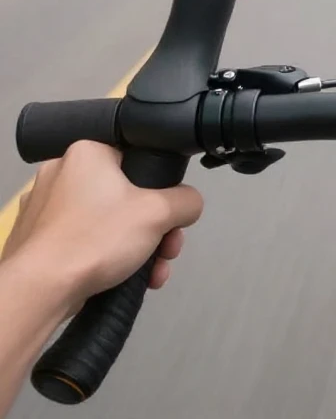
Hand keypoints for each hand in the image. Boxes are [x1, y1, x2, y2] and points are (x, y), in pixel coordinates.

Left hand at [1, 141, 202, 312]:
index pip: (139, 159)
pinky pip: (84, 241)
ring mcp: (44, 208)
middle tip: (166, 250)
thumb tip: (188, 204)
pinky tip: (125, 279)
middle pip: (126, 197)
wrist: (38, 292)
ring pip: (107, 222)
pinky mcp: (36, 240)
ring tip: (150, 273)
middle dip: (154, 229)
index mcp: (86, 152)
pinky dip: (107, 256)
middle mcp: (60, 174)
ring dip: (137, 247)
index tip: (170, 218)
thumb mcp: (160, 213)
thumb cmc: (95, 240)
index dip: (163, 190)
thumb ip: (187, 201)